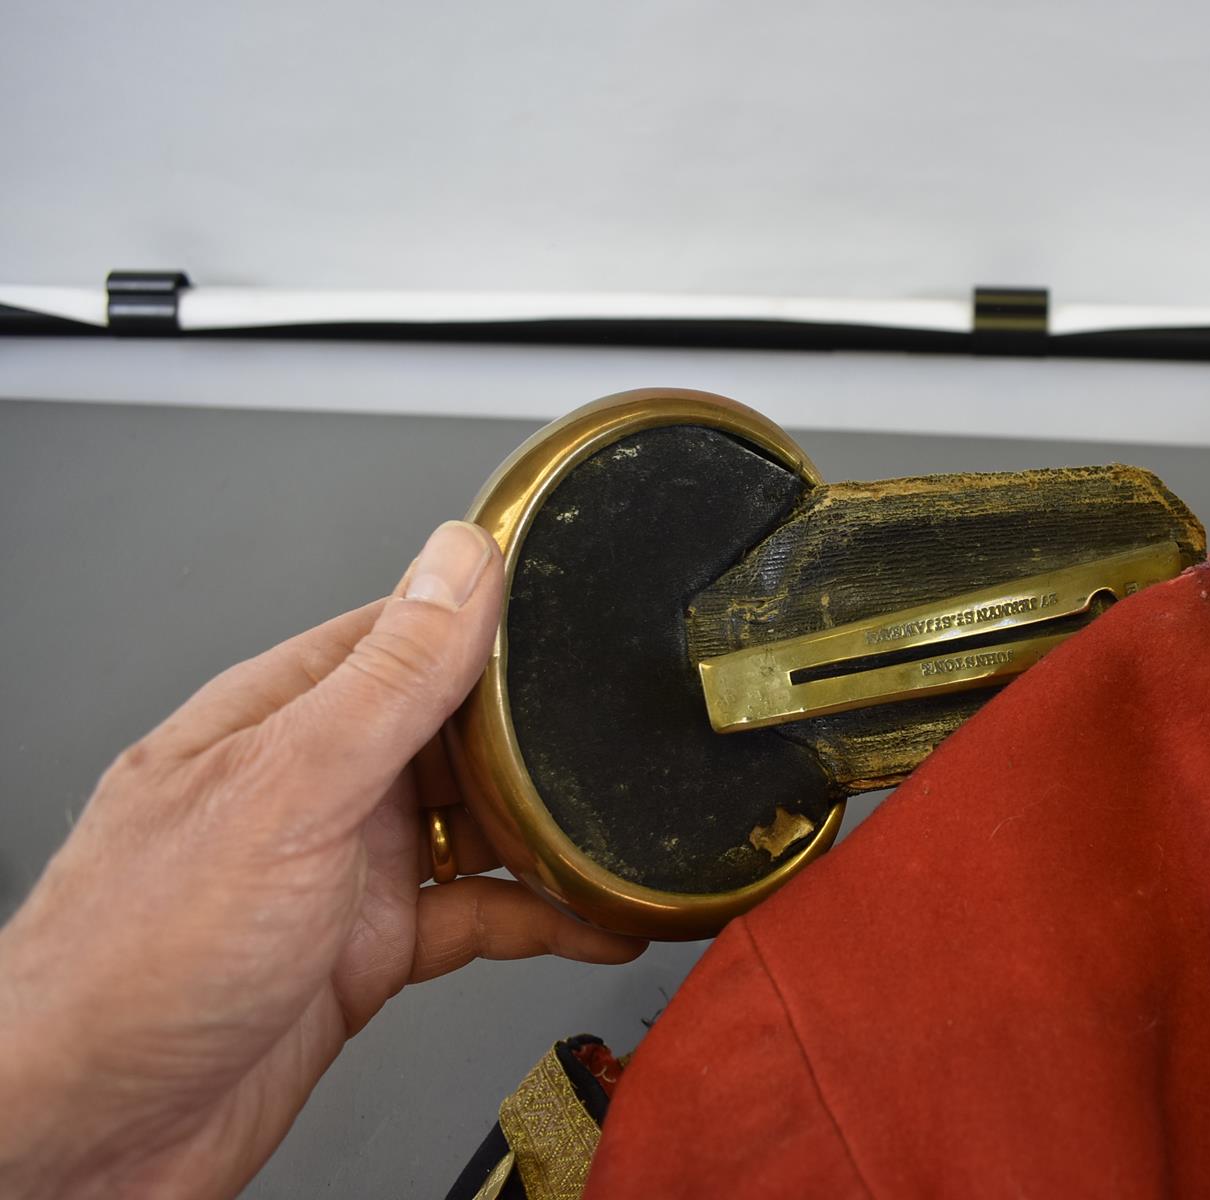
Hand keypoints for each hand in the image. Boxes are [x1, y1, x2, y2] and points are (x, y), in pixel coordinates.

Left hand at [0, 521, 644, 1199]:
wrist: (91, 1132)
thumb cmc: (134, 960)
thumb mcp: (287, 790)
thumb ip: (388, 680)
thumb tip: (460, 562)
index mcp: (282, 718)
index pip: (406, 636)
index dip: (496, 626)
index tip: (583, 621)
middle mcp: (316, 787)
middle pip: (457, 734)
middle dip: (542, 740)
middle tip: (624, 743)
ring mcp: (344, 872)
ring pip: (478, 829)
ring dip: (553, 833)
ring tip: (629, 830)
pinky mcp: (369, 954)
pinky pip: (480, 918)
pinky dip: (545, 920)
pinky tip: (598, 920)